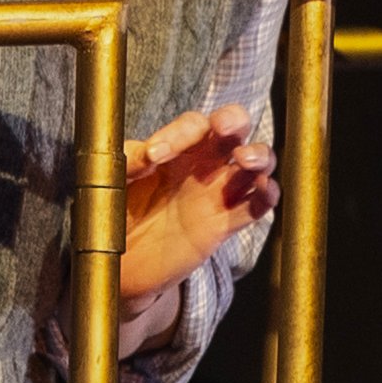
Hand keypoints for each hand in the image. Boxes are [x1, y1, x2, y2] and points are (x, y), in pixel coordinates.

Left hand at [114, 104, 280, 304]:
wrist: (120, 262)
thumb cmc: (116, 211)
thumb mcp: (113, 180)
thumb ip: (128, 162)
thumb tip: (148, 154)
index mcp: (177, 147)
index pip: (193, 125)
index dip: (180, 133)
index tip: (154, 156)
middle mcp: (203, 163)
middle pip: (235, 126)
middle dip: (233, 120)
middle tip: (221, 128)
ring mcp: (217, 192)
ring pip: (256, 162)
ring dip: (258, 154)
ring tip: (244, 160)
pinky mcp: (225, 224)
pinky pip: (257, 206)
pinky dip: (268, 194)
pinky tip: (263, 190)